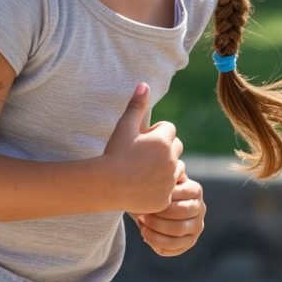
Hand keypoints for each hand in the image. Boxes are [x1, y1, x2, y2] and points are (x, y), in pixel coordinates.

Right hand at [103, 83, 183, 213]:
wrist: (105, 185)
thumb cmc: (114, 153)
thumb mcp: (124, 127)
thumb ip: (136, 105)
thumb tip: (144, 84)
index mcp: (163, 141)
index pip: (169, 129)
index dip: (155, 133)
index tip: (141, 139)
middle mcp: (171, 160)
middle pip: (176, 147)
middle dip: (164, 149)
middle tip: (143, 155)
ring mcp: (169, 180)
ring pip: (176, 168)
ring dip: (165, 168)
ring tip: (143, 171)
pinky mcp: (165, 197)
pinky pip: (169, 189)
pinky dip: (160, 187)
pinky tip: (143, 186)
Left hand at [131, 175, 205, 256]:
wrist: (148, 204)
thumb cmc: (152, 188)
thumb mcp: (159, 176)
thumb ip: (166, 170)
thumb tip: (174, 165)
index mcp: (196, 190)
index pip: (183, 195)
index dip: (163, 198)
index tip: (146, 196)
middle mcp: (200, 209)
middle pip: (181, 214)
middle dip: (159, 215)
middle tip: (142, 212)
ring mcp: (196, 228)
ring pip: (177, 232)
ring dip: (156, 228)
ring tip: (141, 221)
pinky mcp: (187, 243)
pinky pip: (173, 247)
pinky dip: (156, 240)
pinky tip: (144, 232)